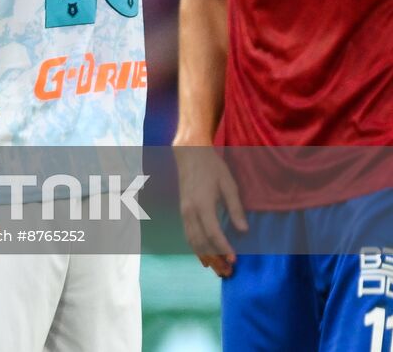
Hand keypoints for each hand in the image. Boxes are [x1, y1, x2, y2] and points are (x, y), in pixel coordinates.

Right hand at [175, 144, 246, 277]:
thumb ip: (236, 208)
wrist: (189, 154)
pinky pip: (188, 234)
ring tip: (217, 270)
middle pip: (200, 241)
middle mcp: (190, 210)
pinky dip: (196, 248)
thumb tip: (243, 231)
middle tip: (227, 273)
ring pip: (191, 240)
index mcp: (202, 203)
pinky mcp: (183, 211)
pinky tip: (205, 257)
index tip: (235, 260)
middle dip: (214, 258)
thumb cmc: (212, 167)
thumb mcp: (229, 184)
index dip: (223, 247)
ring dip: (204, 256)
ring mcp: (184, 211)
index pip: (213, 232)